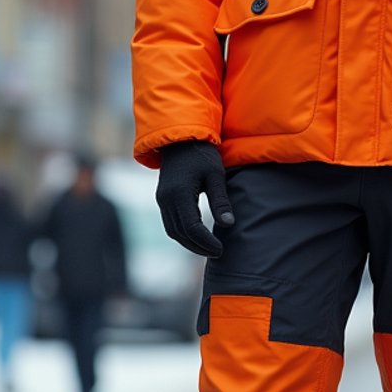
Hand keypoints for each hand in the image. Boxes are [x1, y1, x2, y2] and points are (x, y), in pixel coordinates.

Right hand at [156, 140, 234, 257]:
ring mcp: (162, 200)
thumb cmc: (201, 154)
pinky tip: (197, 237)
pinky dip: (183, 234)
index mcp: (179, 194)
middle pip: (180, 234)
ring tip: (208, 248)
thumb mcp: (215, 175)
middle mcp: (166, 200)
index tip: (221, 249)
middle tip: (217, 253)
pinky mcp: (163, 199)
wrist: (180, 138)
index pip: (192, 228)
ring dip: (189, 243)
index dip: (206, 242)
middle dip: (198, 247)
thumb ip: (220, 200)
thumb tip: (228, 224)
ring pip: (173, 231)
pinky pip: (170, 223)